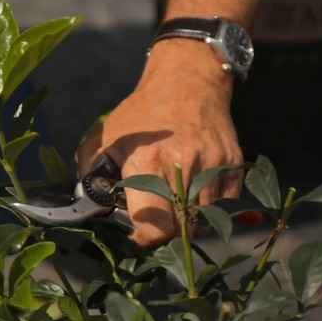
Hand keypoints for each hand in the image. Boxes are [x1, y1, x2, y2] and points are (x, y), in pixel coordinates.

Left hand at [76, 39, 243, 247]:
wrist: (186, 81)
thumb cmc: (140, 113)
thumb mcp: (104, 138)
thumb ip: (90, 174)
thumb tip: (87, 208)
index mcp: (148, 163)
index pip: (155, 228)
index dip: (144, 240)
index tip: (136, 236)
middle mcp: (185, 166)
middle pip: (182, 231)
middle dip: (166, 236)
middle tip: (154, 224)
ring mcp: (214, 166)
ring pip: (206, 221)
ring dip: (189, 223)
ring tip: (173, 207)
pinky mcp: (234, 165)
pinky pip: (226, 206)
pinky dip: (210, 208)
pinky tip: (193, 193)